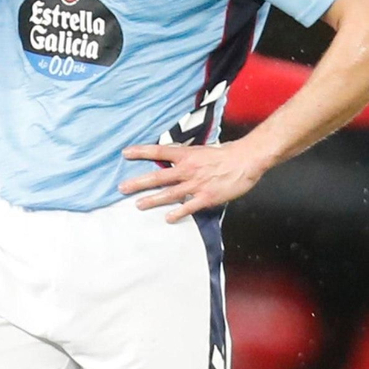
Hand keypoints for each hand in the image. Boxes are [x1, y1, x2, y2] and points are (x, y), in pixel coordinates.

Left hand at [119, 138, 268, 221]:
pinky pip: (188, 207)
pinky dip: (177, 213)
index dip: (141, 152)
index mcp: (186, 155)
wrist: (246, 160)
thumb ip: (187, 157)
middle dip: (138, 183)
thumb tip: (173, 158)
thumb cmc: (226, 154)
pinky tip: (167, 218)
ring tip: (138, 205)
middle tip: (122, 188)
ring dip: (152, 200)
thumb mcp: (202, 151)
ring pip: (169, 194)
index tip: (125, 153)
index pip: (159, 152)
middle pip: (158, 176)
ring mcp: (195, 184)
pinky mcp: (206, 197)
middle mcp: (187, 170)